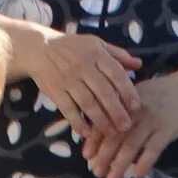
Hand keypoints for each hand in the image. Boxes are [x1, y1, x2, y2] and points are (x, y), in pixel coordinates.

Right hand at [27, 29, 141, 138]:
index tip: (136, 106)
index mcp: (96, 54)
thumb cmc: (73, 47)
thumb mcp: (96, 44)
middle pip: (103, 91)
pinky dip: (76, 121)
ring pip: (87, 102)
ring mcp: (67, 79)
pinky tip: (86, 133)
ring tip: (111, 133)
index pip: (115, 73)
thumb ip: (118, 55)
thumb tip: (139, 64)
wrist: (39, 47)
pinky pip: (67, 108)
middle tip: (126, 126)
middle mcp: (82, 66)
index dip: (126, 90)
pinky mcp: (54, 90)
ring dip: (100, 120)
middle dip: (116, 111)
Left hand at [82, 69, 177, 177]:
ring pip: (131, 145)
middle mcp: (135, 111)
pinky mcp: (167, 130)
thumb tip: (107, 130)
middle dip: (103, 156)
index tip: (86, 155)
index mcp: (125, 101)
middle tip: (95, 171)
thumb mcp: (139, 93)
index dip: (94, 140)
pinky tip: (138, 174)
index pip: (106, 121)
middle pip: (115, 136)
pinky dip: (145, 163)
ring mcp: (152, 121)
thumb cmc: (165, 92)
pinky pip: (153, 150)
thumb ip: (124, 108)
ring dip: (120, 164)